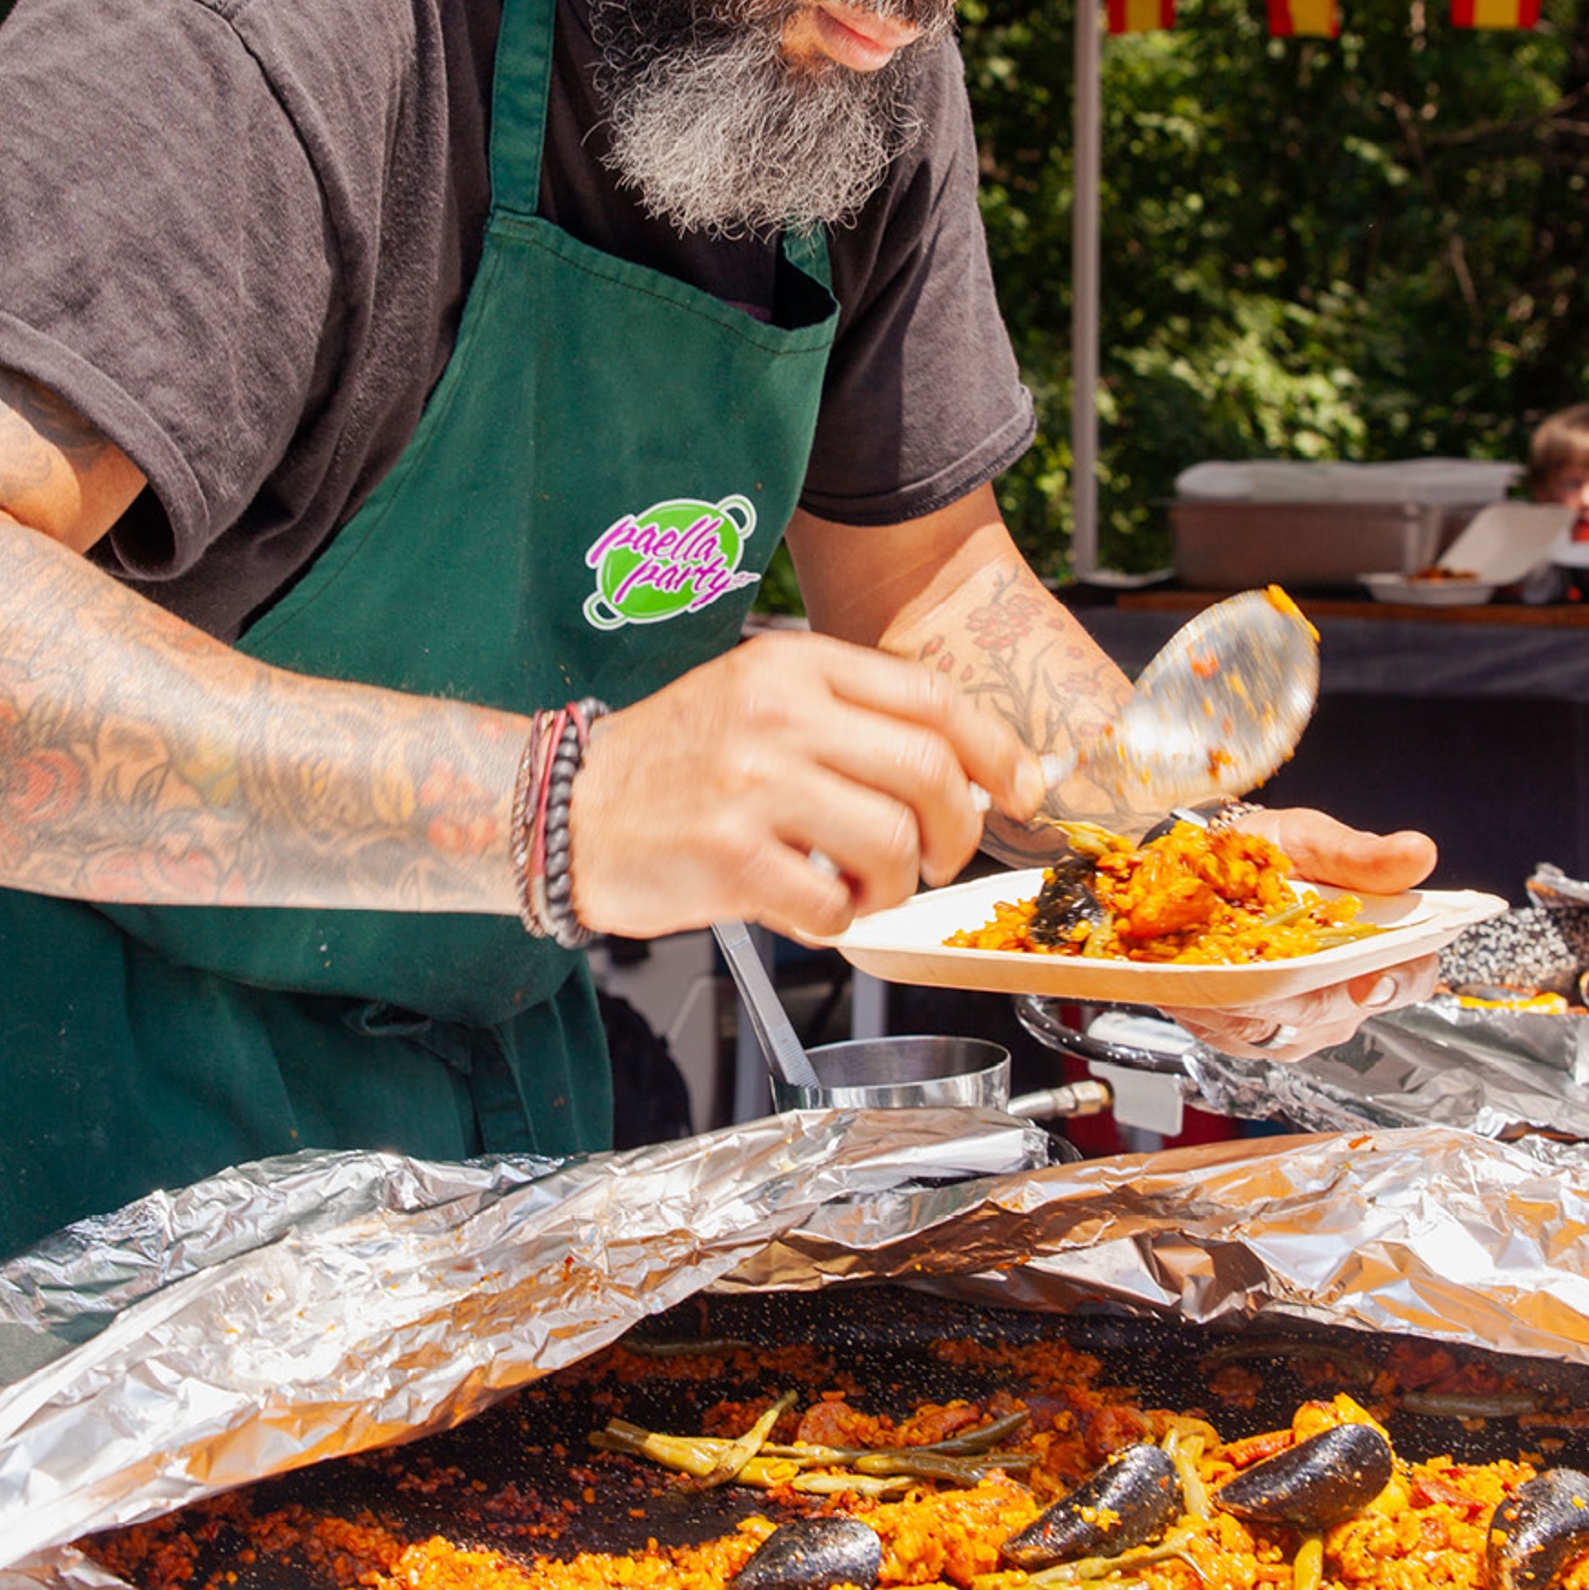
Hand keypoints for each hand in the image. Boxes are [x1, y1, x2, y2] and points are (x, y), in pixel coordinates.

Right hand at [568, 633, 1042, 943]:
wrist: (565, 808)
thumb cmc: (674, 762)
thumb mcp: (759, 701)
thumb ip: (851, 721)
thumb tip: (969, 772)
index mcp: (794, 667)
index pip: (930, 697)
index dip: (995, 748)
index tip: (1023, 787)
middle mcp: (778, 717)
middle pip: (927, 771)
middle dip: (957, 829)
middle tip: (938, 859)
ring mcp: (754, 786)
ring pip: (893, 841)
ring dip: (898, 884)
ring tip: (863, 888)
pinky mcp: (731, 858)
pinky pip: (834, 905)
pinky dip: (841, 922)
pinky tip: (813, 909)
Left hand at [1173, 804, 1440, 1062]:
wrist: (1211, 867)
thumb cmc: (1273, 854)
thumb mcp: (1314, 840)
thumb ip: (1360, 855)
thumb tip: (1418, 853)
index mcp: (1378, 948)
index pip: (1410, 976)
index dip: (1396, 982)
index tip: (1370, 980)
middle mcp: (1342, 998)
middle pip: (1325, 1010)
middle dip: (1286, 988)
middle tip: (1249, 959)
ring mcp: (1295, 1025)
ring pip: (1271, 1026)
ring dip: (1236, 996)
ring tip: (1208, 960)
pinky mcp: (1246, 1037)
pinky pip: (1226, 1032)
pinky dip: (1204, 1002)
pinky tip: (1188, 975)